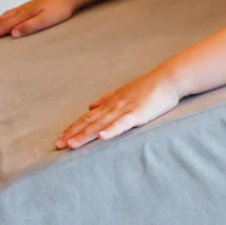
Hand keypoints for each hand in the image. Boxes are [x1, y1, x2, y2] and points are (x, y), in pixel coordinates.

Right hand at [0, 0, 75, 40]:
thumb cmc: (61, 9)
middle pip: (1, 20)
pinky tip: (5, 19)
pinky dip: (4, 18)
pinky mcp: (32, 6)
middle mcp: (22, 10)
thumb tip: (13, 33)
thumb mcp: (46, 20)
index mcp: (24, 14)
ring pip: (6, 16)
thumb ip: (30, 26)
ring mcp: (26, 7)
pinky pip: (12, 13)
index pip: (4, 25)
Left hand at [55, 68, 180, 149]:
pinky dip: (111, 130)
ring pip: (101, 124)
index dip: (73, 128)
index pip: (87, 117)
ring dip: (85, 135)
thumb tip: (90, 107)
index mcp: (110, 103)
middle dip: (73, 134)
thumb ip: (106, 100)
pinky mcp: (137, 113)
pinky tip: (101, 137)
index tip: (60, 138)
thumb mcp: (123, 93)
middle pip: (89, 122)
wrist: (168, 79)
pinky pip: (122, 123)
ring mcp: (124, 109)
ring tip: (71, 145)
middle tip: (58, 146)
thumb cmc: (148, 88)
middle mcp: (113, 106)